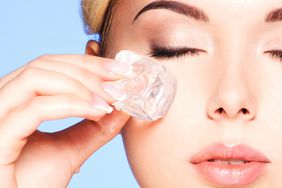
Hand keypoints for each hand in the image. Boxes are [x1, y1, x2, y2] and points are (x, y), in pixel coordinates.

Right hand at [0, 54, 130, 187]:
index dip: (87, 63)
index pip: (50, 66)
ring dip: (81, 86)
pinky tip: (97, 112)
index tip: (119, 70)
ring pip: (37, 77)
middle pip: (45, 65)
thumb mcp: (71, 150)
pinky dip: (72, 104)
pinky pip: (35, 108)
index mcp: (16, 101)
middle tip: (120, 83)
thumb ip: (95, 128)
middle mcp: (1, 101)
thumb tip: (121, 107)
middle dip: (88, 71)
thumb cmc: (34, 184)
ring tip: (109, 102)